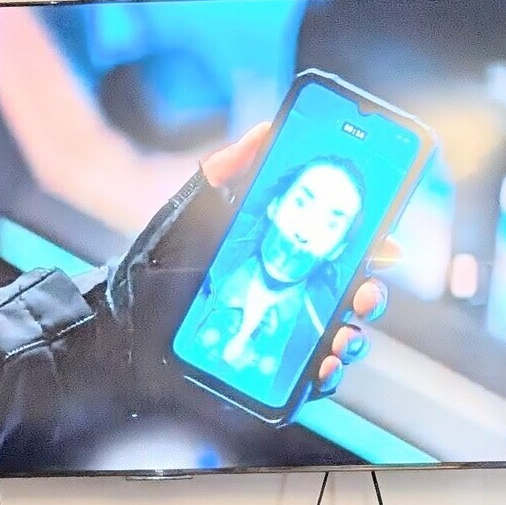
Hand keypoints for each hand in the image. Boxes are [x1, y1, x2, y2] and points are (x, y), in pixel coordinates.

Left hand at [98, 129, 394, 402]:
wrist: (120, 322)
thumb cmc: (156, 263)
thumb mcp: (193, 208)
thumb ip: (228, 168)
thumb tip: (267, 128)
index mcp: (282, 251)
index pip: (342, 246)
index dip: (373, 244)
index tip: (385, 245)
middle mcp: (289, 291)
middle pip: (352, 292)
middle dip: (369, 293)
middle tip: (362, 293)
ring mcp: (282, 332)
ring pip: (341, 335)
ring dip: (354, 335)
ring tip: (341, 333)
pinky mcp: (270, 369)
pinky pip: (313, 376)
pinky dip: (329, 373)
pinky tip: (323, 364)